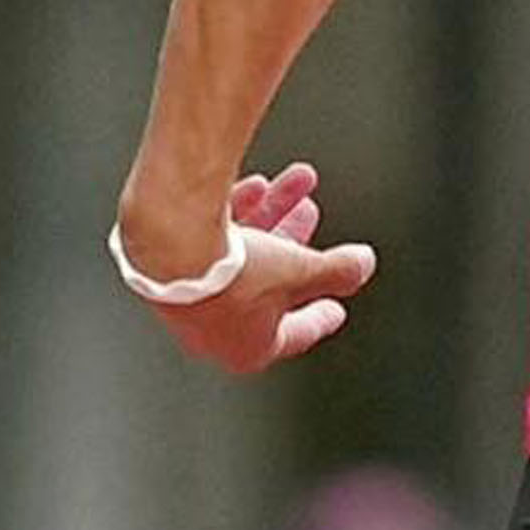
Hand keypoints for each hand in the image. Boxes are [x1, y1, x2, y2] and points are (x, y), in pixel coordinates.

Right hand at [120, 163, 372, 378]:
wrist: (168, 245)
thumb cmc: (231, 274)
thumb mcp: (304, 272)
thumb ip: (339, 270)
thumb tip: (362, 265)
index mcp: (246, 348)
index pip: (293, 335)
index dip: (319, 318)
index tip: (333, 311)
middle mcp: (213, 328)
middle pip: (269, 282)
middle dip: (296, 242)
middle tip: (311, 214)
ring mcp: (189, 296)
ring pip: (242, 251)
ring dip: (273, 213)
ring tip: (297, 181)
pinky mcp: (167, 265)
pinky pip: (210, 238)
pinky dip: (238, 211)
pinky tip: (257, 184)